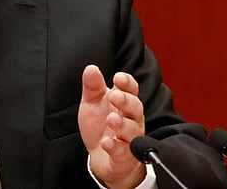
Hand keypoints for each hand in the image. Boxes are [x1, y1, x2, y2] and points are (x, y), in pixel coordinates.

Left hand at [78, 65, 146, 188]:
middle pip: (136, 108)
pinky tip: (106, 142)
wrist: (101, 157)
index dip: (127, 83)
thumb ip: (93, 87)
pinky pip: (123, 153)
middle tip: (115, 96)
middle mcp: (132, 120)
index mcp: (125, 103)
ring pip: (133, 131)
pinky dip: (115, 147)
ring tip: (111, 119)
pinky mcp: (124, 158)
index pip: (131, 90)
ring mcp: (130, 140)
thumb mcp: (92, 103)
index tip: (118, 77)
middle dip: (127, 101)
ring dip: (122, 124)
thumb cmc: (100, 126)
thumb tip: (91, 68)